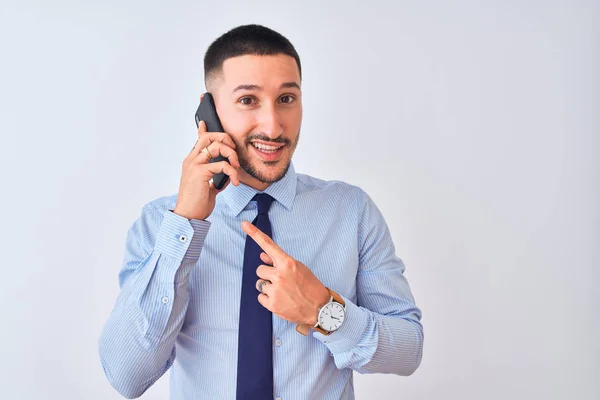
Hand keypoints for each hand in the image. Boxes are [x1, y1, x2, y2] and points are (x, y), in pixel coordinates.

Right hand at [173, 93, 241, 220]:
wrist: (188, 215)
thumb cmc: (198, 202)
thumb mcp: (209, 187)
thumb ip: (215, 176)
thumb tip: (227, 174)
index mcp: (193, 161)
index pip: (199, 139)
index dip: (203, 128)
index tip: (205, 121)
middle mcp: (191, 159)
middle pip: (209, 137)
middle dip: (226, 139)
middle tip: (234, 152)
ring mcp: (194, 165)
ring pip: (216, 146)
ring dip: (231, 154)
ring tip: (236, 167)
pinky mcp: (200, 172)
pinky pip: (221, 164)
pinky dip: (232, 171)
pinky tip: (234, 181)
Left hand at [242, 220, 329, 325]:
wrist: (319, 308)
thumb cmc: (310, 286)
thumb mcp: (299, 269)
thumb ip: (280, 262)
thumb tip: (263, 256)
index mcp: (287, 263)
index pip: (268, 245)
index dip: (254, 233)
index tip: (244, 224)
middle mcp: (279, 275)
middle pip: (259, 269)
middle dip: (267, 274)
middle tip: (280, 281)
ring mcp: (275, 290)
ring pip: (259, 283)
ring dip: (268, 286)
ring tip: (282, 292)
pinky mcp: (272, 304)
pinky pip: (260, 297)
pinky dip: (268, 299)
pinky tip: (280, 300)